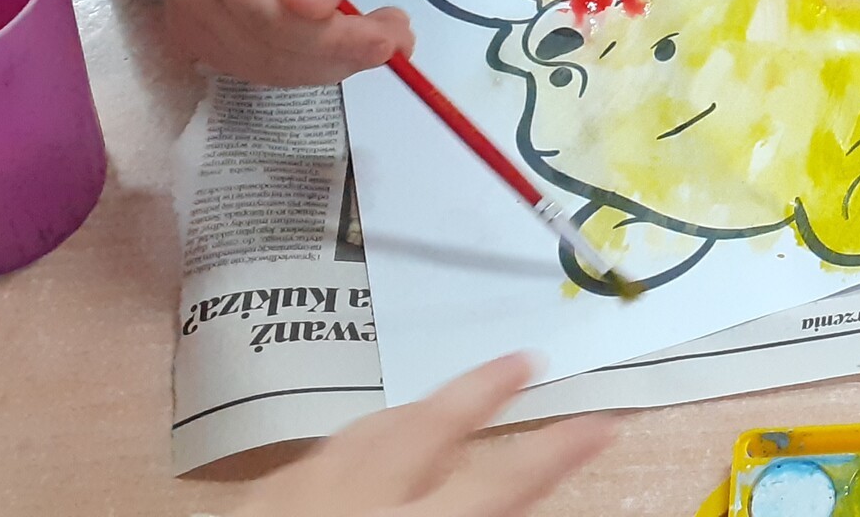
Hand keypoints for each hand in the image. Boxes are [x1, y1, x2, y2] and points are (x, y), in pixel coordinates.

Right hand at [166, 0, 412, 85]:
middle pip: (272, 47)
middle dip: (344, 50)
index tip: (387, 39)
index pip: (270, 13)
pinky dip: (315, 65)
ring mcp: (194, 28)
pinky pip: (268, 72)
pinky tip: (344, 42)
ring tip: (382, 35)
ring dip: (335, 62)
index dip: (330, 36)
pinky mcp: (209, 49)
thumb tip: (311, 8)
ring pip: (274, 68)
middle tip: (400, 36)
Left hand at [238, 353, 612, 516]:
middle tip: (526, 357)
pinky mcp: (254, 503)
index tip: (604, 420)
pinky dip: (355, 444)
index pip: (502, 485)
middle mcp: (355, 503)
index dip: (558, 451)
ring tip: (450, 398)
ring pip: (369, 431)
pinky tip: (360, 449)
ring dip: (419, 411)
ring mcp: (297, 496)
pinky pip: (316, 457)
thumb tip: (506, 508)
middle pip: (431, 426)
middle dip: (484, 388)